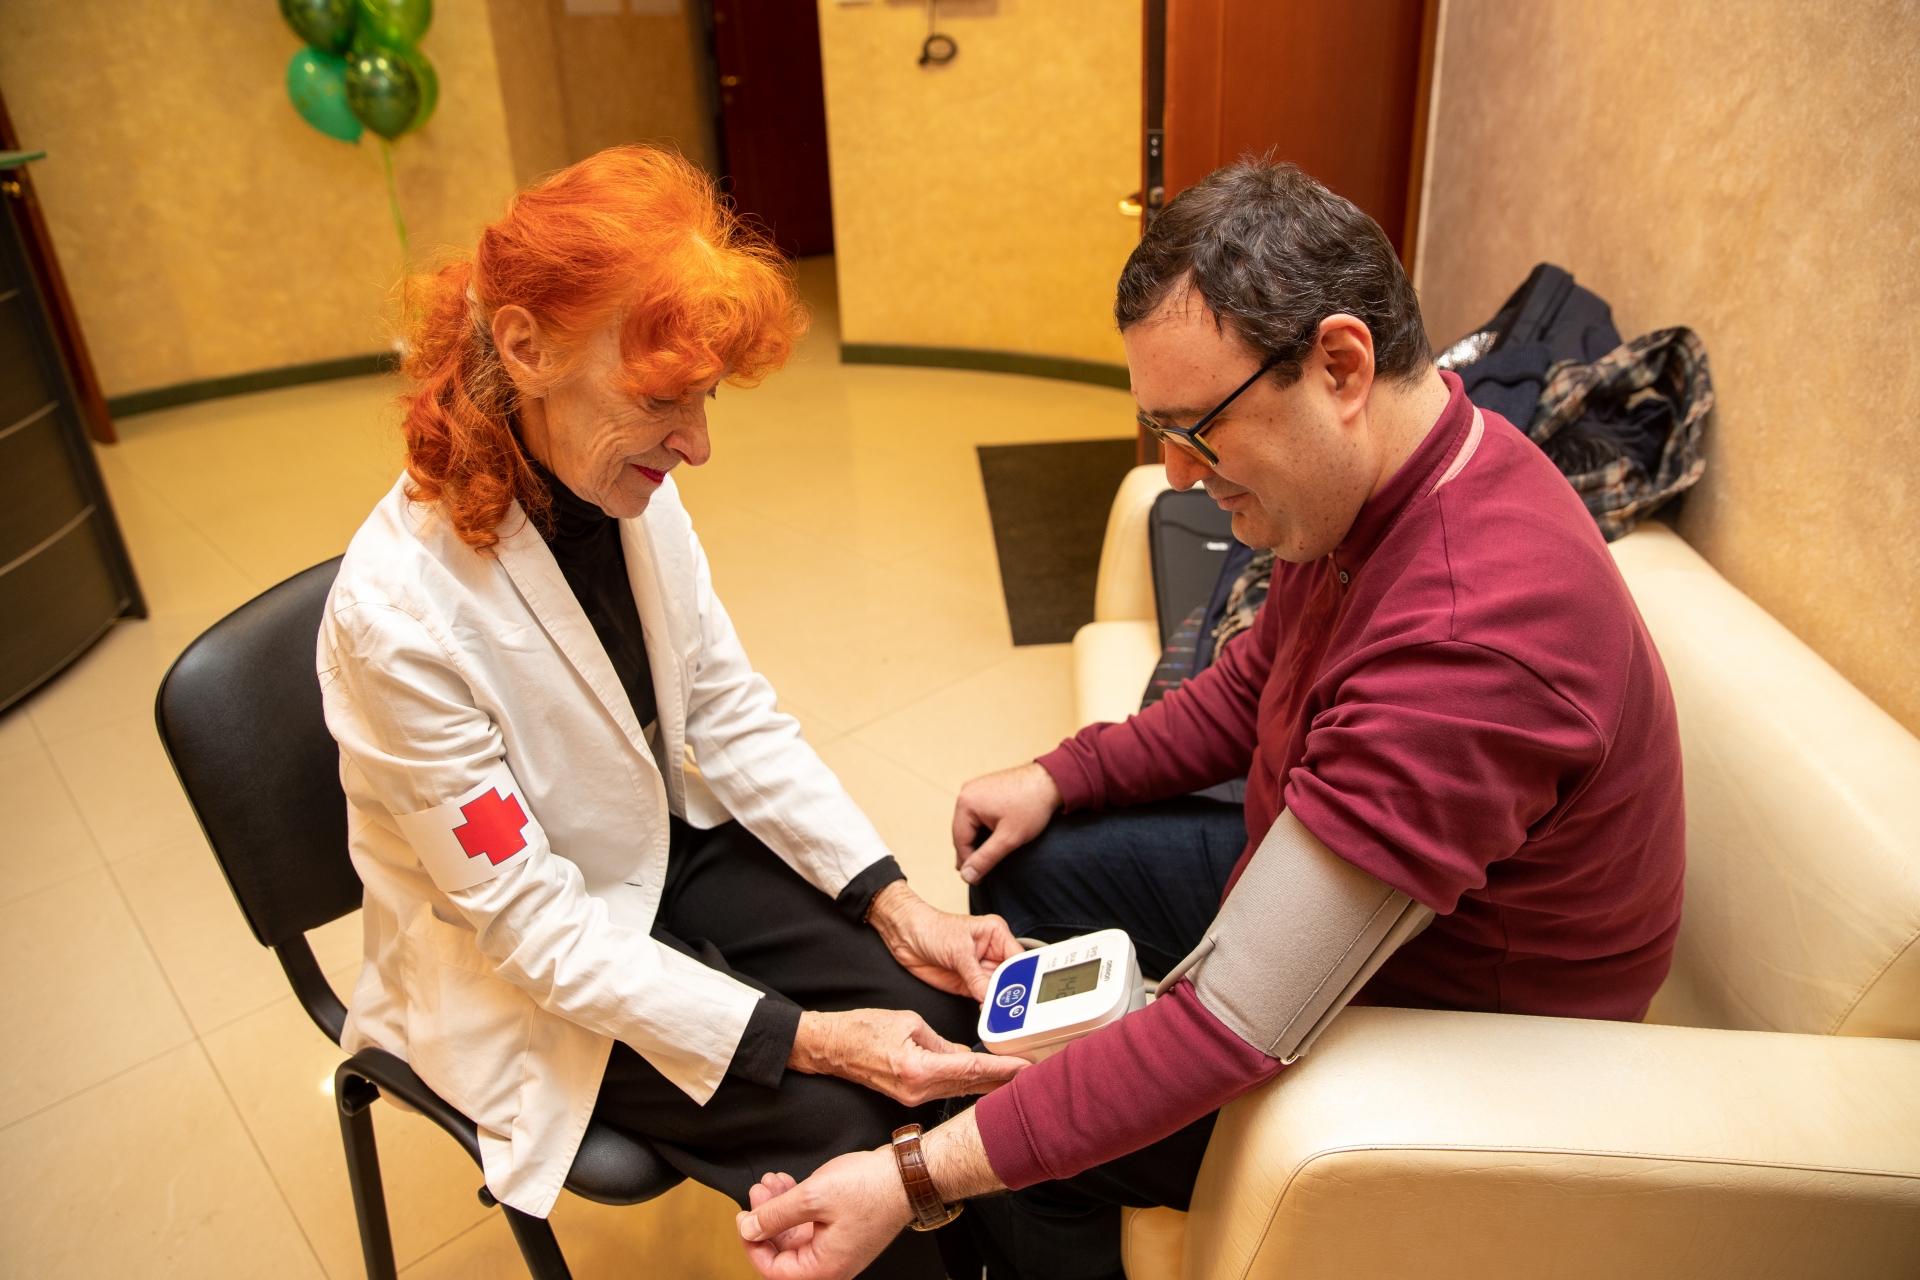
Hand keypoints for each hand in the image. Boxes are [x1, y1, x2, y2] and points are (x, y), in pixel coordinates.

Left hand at [738, 1151, 907, 1279]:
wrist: (907, 1174)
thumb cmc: (870, 1188)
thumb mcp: (812, 1198)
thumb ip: (776, 1215)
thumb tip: (750, 1228)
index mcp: (824, 1268)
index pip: (773, 1269)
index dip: (753, 1243)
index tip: (744, 1219)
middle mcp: (831, 1264)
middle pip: (783, 1251)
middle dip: (766, 1219)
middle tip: (758, 1193)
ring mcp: (838, 1248)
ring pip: (795, 1233)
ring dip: (780, 1207)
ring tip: (772, 1182)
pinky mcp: (843, 1231)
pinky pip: (811, 1224)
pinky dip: (796, 1204)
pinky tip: (788, 1184)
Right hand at [789, 1008, 1025, 1104]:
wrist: (831, 1047)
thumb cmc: (862, 1029)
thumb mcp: (909, 1022)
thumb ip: (941, 1042)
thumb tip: (964, 1055)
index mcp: (919, 1068)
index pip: (971, 1070)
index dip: (1002, 1070)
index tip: (1026, 1068)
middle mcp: (918, 1090)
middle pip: (970, 1087)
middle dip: (1002, 1081)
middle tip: (1032, 1076)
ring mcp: (912, 1097)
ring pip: (959, 1090)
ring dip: (986, 1084)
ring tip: (1014, 1077)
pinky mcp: (909, 1096)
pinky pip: (944, 1090)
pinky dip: (965, 1084)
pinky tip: (983, 1080)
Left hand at [867, 881, 1022, 1000]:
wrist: (905, 937)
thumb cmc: (931, 928)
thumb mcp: (958, 950)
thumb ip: (976, 976)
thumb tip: (990, 995)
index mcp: (996, 935)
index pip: (1017, 959)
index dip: (1022, 976)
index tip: (1022, 993)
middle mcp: (991, 953)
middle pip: (1011, 978)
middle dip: (1010, 992)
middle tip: (1010, 1007)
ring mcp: (980, 970)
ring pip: (997, 991)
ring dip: (998, 1002)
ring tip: (1000, 1013)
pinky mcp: (968, 985)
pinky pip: (983, 999)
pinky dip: (986, 1007)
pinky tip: (988, 1013)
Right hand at [952, 762, 1062, 884]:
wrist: (1052, 780)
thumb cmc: (1032, 806)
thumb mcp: (1008, 838)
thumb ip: (985, 859)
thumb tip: (966, 876)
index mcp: (966, 802)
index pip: (960, 840)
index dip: (968, 863)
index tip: (977, 879)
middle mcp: (966, 792)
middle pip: (963, 830)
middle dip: (971, 851)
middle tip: (979, 873)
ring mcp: (976, 788)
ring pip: (970, 822)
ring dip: (977, 839)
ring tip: (984, 858)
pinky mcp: (986, 788)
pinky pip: (977, 813)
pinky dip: (982, 827)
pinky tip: (991, 838)